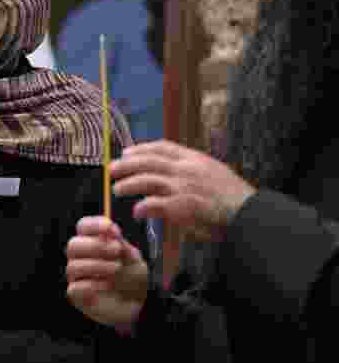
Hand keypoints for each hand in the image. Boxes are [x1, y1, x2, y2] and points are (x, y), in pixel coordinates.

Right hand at [65, 216, 148, 333]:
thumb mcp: (134, 259)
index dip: (94, 225)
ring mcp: (78, 277)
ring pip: (74, 266)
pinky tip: (106, 286)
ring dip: (97, 265)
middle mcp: (81, 257)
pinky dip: (90, 286)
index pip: (83, 226)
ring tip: (117, 268)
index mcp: (93, 242)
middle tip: (117, 250)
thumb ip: (122, 245)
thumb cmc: (133, 277)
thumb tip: (112, 231)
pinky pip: (74, 288)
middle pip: (74, 245)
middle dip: (96, 246)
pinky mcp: (78, 296)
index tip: (112, 229)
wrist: (138, 304)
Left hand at [111, 140, 255, 241]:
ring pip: (146, 180)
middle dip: (126, 164)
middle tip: (111, 169)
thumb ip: (192, 171)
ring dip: (128, 184)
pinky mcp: (182, 207)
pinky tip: (136, 212)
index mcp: (194, 159)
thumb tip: (173, 173)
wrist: (250, 215)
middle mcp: (186, 169)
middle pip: (147, 161)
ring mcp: (183, 187)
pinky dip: (142, 208)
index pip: (162, 147)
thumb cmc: (234, 199)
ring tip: (116, 190)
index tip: (127, 152)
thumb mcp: (214, 174)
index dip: (141, 149)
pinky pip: (154, 204)